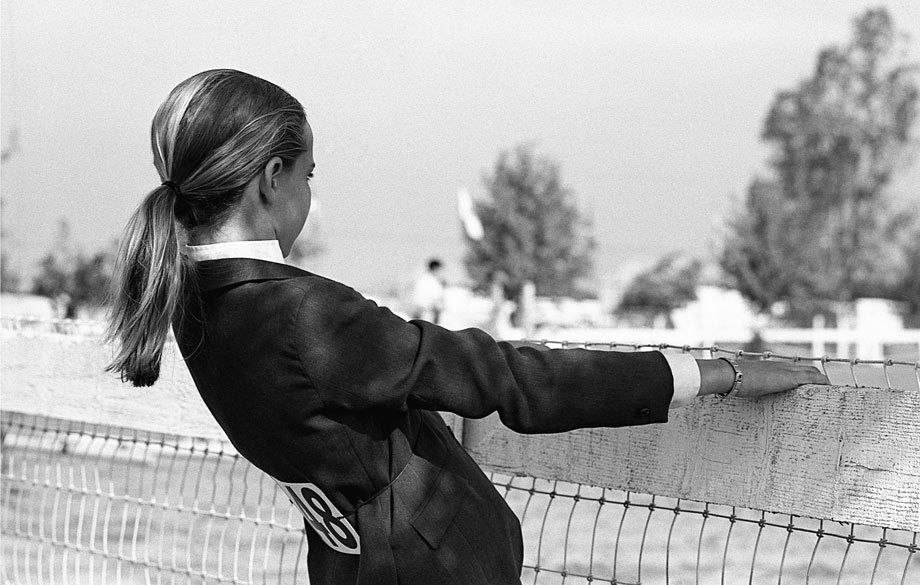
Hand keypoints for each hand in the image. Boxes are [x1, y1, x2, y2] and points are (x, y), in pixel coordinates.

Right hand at [698, 358, 829, 397]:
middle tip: (828, 388)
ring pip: (811, 372)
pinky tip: (829, 389)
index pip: (793, 369)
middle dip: (818, 377)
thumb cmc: (730, 380)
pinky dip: (822, 382)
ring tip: (833, 391)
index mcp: (770, 368)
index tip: (813, 383)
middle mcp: (780, 366)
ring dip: (822, 380)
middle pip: (806, 368)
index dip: (805, 375)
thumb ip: (746, 386)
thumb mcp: (742, 384)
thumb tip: (737, 393)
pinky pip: (811, 378)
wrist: (728, 374)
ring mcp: (784, 371)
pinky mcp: (787, 378)